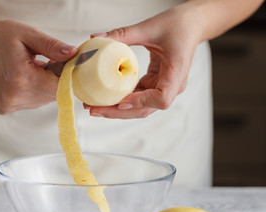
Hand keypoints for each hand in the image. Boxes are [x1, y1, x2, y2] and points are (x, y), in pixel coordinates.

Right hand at [0, 19, 76, 113]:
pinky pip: (32, 103)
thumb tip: (73, 55)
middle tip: (45, 63)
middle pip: (52, 96)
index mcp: (21, 78)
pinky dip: (34, 92)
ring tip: (32, 70)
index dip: (67, 77)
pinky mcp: (5, 108)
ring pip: (43, 101)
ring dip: (44, 87)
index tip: (65, 66)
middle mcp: (14, 97)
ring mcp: (8, 105)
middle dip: (55, 81)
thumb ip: (53, 46)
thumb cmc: (0, 37)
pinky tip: (23, 79)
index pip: (59, 88)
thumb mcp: (29, 34)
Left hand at [88, 5, 202, 118]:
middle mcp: (171, 86)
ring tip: (94, 107)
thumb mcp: (149, 27)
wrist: (192, 25)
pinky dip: (121, 99)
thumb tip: (96, 37)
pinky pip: (137, 97)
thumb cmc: (178, 25)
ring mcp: (163, 87)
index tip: (122, 101)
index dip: (141, 102)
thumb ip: (123, 34)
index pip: (162, 98)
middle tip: (94, 110)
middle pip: (145, 109)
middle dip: (118, 112)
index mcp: (176, 73)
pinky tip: (104, 98)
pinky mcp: (155, 85)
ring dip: (116, 109)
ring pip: (139, 107)